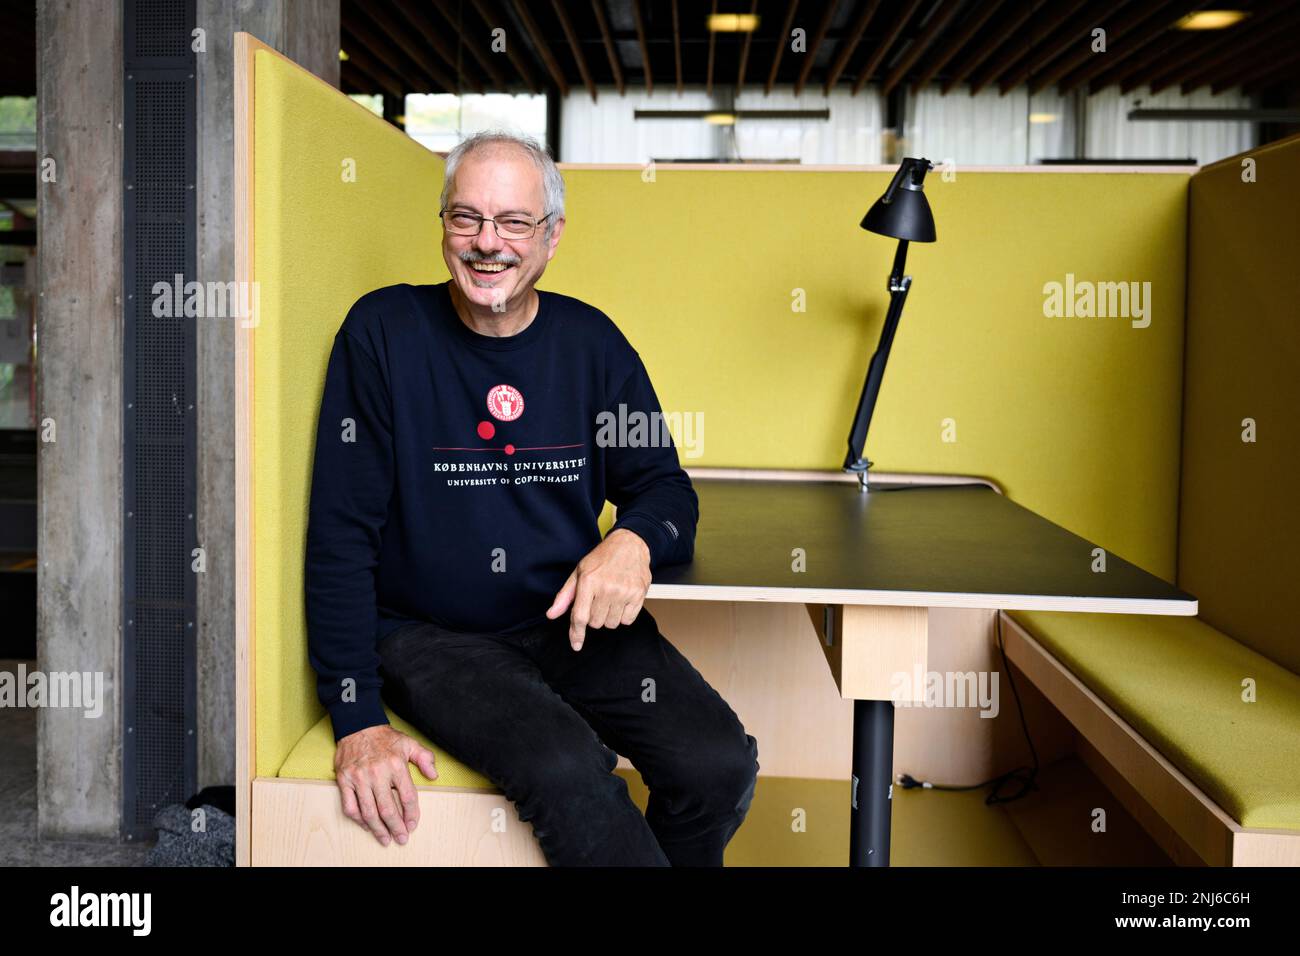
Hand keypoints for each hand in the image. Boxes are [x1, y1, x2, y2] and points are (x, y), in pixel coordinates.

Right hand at [334, 724, 438, 846]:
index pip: (407, 797)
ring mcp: (359, 778)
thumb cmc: (385, 738)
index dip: (411, 814)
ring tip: (385, 839)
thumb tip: (433, 775)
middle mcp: (377, 773)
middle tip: (401, 838)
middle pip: (388, 809)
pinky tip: (366, 825)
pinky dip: (358, 820)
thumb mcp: (410, 743)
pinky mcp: (344, 780)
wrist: (358, 726)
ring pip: (369, 812)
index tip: (412, 825)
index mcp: (396, 765)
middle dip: (396, 828)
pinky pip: (350, 807)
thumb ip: (425, 758)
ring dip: (378, 829)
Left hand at [546, 528, 650, 650]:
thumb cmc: (603, 558)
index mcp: (589, 582)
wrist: (630, 545)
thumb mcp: (579, 572)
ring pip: (611, 624)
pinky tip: (621, 601)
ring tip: (610, 599)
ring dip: (608, 617)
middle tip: (597, 601)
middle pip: (596, 623)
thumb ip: (565, 596)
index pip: (580, 616)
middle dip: (593, 617)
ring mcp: (624, 592)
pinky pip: (627, 620)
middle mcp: (607, 588)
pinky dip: (623, 616)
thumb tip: (552, 614)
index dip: (576, 634)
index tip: (576, 645)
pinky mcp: (639, 595)